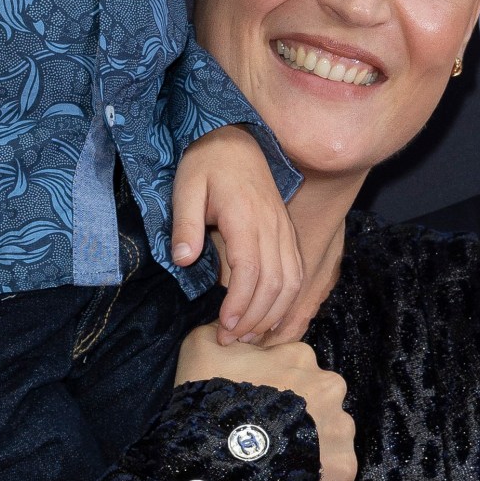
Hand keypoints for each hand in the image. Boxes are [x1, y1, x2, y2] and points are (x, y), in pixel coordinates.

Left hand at [170, 127, 301, 343]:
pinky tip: (268, 316)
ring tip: (248, 335)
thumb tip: (183, 261)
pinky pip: (296, 272)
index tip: (223, 326)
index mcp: (247, 218)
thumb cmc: (206, 164)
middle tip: (230, 340)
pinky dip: (286, 300)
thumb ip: (184, 225)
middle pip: (275, 284)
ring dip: (272, 313)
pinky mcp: (287, 233)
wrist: (235, 140)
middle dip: (254, 318)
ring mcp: (284, 230)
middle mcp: (272, 227)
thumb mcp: (186, 188)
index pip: (251, 271)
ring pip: (291, 282)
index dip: (240, 304)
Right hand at [174, 324, 356, 480]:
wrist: (218, 461)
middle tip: (266, 438)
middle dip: (297, 418)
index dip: (272, 390)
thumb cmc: (210, 402)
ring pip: (329, 437)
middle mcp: (330, 387)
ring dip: (309, 448)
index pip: (293, 370)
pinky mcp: (344, 467)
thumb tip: (231, 327)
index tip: (255, 407)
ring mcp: (341, 428)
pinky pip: (335, 474)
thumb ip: (223, 331)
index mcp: (301, 357)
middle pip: (317, 402)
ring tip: (276, 465)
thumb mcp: (202, 347)